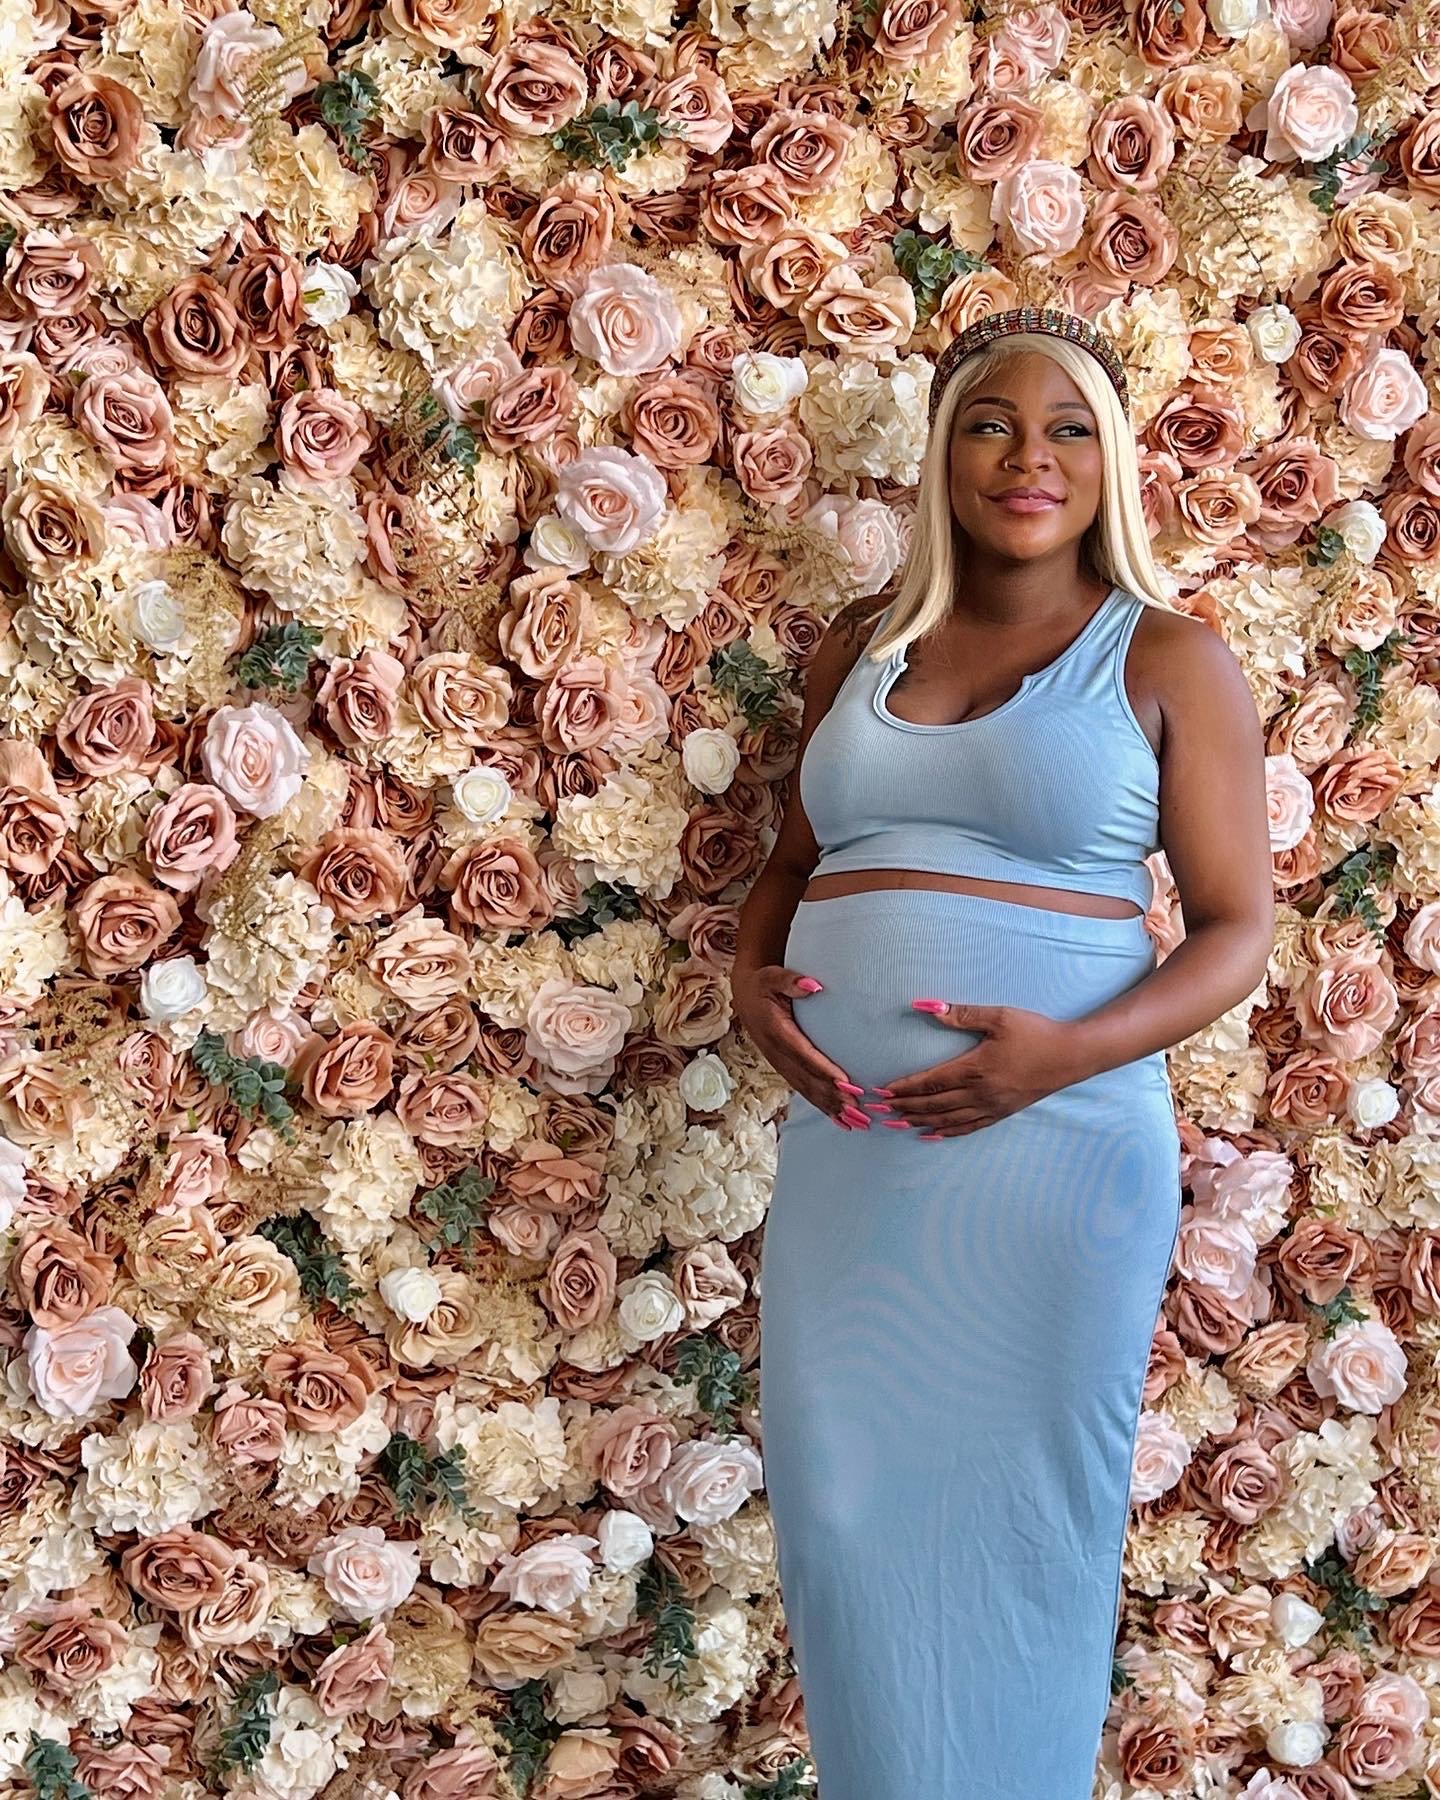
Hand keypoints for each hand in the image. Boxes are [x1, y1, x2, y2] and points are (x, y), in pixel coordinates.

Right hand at [731, 963, 873, 1129]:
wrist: (745, 996)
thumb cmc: (764, 984)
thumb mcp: (774, 976)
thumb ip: (792, 981)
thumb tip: (813, 986)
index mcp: (776, 1030)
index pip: (804, 1054)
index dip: (824, 1070)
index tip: (847, 1084)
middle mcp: (776, 1052)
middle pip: (807, 1079)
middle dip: (832, 1097)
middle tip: (858, 1111)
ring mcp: (779, 1063)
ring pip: (806, 1089)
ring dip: (830, 1107)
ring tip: (855, 1121)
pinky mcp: (783, 1068)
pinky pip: (803, 1090)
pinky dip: (821, 1105)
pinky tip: (840, 1120)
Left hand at [879, 1000, 1086, 1137]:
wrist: (1071, 1056)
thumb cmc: (1035, 1032)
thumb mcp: (999, 1017)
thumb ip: (961, 1014)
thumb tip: (926, 1006)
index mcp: (975, 1068)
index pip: (930, 1081)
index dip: (904, 1087)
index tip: (882, 1092)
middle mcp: (980, 1092)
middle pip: (933, 1103)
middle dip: (904, 1106)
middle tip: (879, 1111)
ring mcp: (992, 1106)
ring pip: (947, 1119)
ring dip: (920, 1120)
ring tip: (897, 1122)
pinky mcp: (1002, 1112)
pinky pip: (969, 1127)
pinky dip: (947, 1132)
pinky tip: (932, 1134)